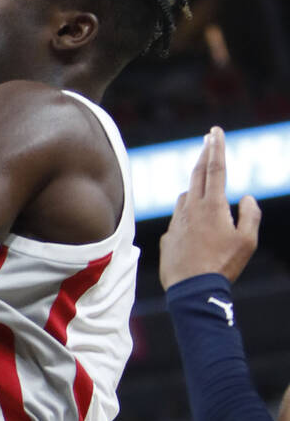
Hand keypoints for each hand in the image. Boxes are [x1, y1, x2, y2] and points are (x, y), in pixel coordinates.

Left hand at [159, 127, 260, 289]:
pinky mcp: (169, 235)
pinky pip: (180, 218)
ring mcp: (177, 220)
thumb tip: (248, 198)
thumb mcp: (247, 241)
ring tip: (205, 186)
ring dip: (196, 187)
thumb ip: (251, 215)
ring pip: (186, 195)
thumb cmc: (223, 264)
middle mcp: (191, 207)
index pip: (215, 169)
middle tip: (208, 139)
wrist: (191, 288)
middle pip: (198, 174)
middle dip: (204, 154)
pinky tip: (196, 225)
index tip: (215, 132)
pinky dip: (188, 213)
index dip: (216, 149)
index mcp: (212, 205)